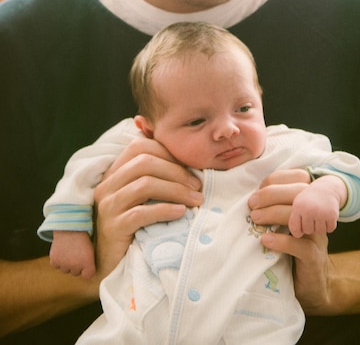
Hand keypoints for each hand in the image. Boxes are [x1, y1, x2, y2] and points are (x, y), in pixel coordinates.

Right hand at [50, 230, 95, 278]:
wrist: (69, 226)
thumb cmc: (81, 237)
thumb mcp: (91, 249)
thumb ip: (89, 263)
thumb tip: (86, 273)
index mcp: (88, 263)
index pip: (87, 276)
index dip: (86, 269)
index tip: (85, 262)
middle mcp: (76, 266)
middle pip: (75, 273)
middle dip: (75, 265)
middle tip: (76, 252)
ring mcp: (65, 265)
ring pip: (65, 270)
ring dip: (66, 263)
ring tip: (68, 250)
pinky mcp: (55, 262)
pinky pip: (56, 265)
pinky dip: (57, 260)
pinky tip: (61, 250)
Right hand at [93, 137, 202, 279]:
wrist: (109, 266)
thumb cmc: (132, 229)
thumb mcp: (141, 199)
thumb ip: (155, 179)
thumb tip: (190, 167)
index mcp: (114, 172)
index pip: (139, 146)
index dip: (167, 153)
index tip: (190, 168)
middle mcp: (107, 185)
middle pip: (144, 162)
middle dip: (177, 171)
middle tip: (197, 186)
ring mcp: (107, 206)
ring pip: (145, 184)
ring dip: (176, 190)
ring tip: (195, 201)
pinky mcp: (112, 228)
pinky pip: (141, 213)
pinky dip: (165, 210)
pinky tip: (181, 213)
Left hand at [248, 168, 331, 312]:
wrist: (310, 285)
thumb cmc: (291, 250)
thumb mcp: (284, 225)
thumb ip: (275, 208)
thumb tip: (252, 196)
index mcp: (309, 203)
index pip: (299, 179)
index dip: (276, 181)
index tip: (257, 191)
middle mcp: (316, 215)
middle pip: (299, 193)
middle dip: (272, 195)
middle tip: (251, 204)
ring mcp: (317, 235)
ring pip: (300, 216)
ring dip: (273, 214)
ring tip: (255, 219)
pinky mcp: (315, 257)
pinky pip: (301, 245)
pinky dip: (281, 241)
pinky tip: (266, 240)